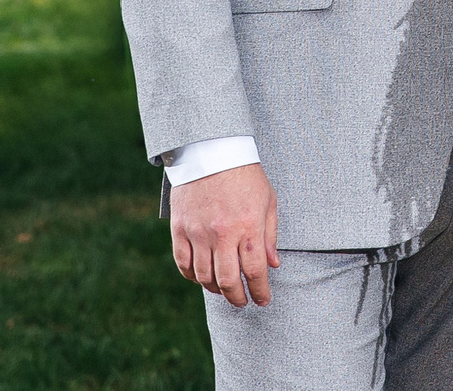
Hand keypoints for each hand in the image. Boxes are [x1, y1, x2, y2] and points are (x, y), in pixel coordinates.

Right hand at [170, 162, 281, 308]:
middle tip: (243, 301)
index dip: (260, 290)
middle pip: (228, 280)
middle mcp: (222, 233)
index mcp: (248, 226)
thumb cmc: (245, 175)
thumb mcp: (267, 201)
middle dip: (237, 297)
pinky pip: (183, 263)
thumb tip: (272, 265)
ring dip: (215, 289)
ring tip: (224, 290)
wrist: (212, 151)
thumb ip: (270, 235)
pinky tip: (202, 278)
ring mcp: (198, 232)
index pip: (254, 271)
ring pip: (204, 276)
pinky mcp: (180, 228)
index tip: (262, 299)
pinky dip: (192, 276)